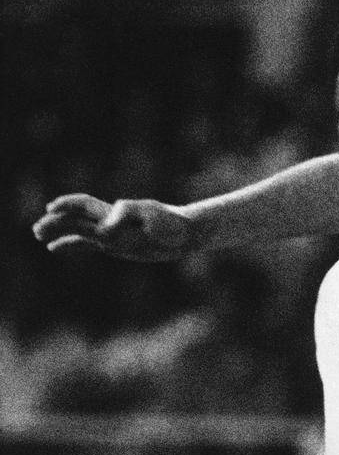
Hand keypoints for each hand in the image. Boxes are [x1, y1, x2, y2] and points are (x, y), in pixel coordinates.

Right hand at [32, 195, 191, 260]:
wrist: (184, 233)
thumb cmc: (169, 221)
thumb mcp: (149, 216)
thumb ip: (126, 215)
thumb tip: (105, 228)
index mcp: (114, 212)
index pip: (85, 205)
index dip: (68, 205)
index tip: (53, 209)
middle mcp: (108, 222)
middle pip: (75, 219)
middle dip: (56, 222)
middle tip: (36, 230)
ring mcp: (111, 235)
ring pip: (78, 232)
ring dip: (59, 234)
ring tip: (39, 237)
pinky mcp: (116, 247)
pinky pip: (88, 246)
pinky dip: (71, 246)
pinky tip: (55, 249)